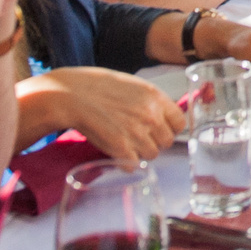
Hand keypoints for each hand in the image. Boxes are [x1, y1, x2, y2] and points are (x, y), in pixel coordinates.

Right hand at [22, 68, 186, 166]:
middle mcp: (150, 115)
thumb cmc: (97, 87)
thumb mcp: (133, 85)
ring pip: (152, 155)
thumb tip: (163, 117)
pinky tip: (115, 152)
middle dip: (154, 141)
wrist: (70, 94)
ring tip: (124, 143)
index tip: (160, 130)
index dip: (170, 128)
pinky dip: (125, 163)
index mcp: (155, 97)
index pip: (180, 122)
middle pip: (167, 142)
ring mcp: (136, 132)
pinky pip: (133, 165)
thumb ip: (151, 101)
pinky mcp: (120, 148)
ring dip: (140, 153)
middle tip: (137, 137)